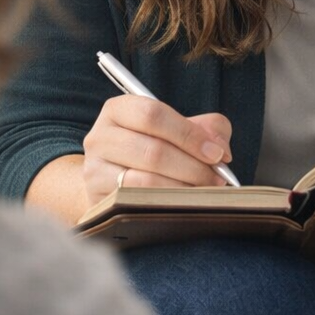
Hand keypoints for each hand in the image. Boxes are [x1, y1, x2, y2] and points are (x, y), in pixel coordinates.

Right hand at [80, 95, 232, 207]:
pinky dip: (167, 204)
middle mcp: (100, 137)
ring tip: (204, 192)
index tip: (217, 153)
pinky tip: (183, 204)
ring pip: (145, 181)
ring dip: (183, 189)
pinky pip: (137, 204)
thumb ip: (205, 127)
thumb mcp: (176, 129)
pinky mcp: (98, 200)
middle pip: (152, 151)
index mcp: (119, 110)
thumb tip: (220, 147)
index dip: (188, 134)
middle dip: (193, 167)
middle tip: (217, 178)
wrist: (112, 179)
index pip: (153, 114)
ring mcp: (95, 170)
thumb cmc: (151, 148)